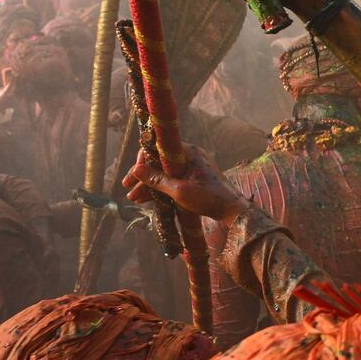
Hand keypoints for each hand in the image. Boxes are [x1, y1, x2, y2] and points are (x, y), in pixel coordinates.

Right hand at [125, 145, 245, 223]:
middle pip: (160, 161)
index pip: (159, 149)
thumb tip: (136, 169)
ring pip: (165, 172)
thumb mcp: (179, 190)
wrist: (232, 210)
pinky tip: (148, 199)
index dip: (142, 161)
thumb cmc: (208, 198)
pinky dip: (161, 188)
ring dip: (150, 184)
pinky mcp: (195, 178)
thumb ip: (157, 180)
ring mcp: (193, 167)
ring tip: (134, 198)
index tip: (133, 175)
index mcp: (189, 152)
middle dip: (143, 176)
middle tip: (128, 188)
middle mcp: (191, 156)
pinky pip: (173, 179)